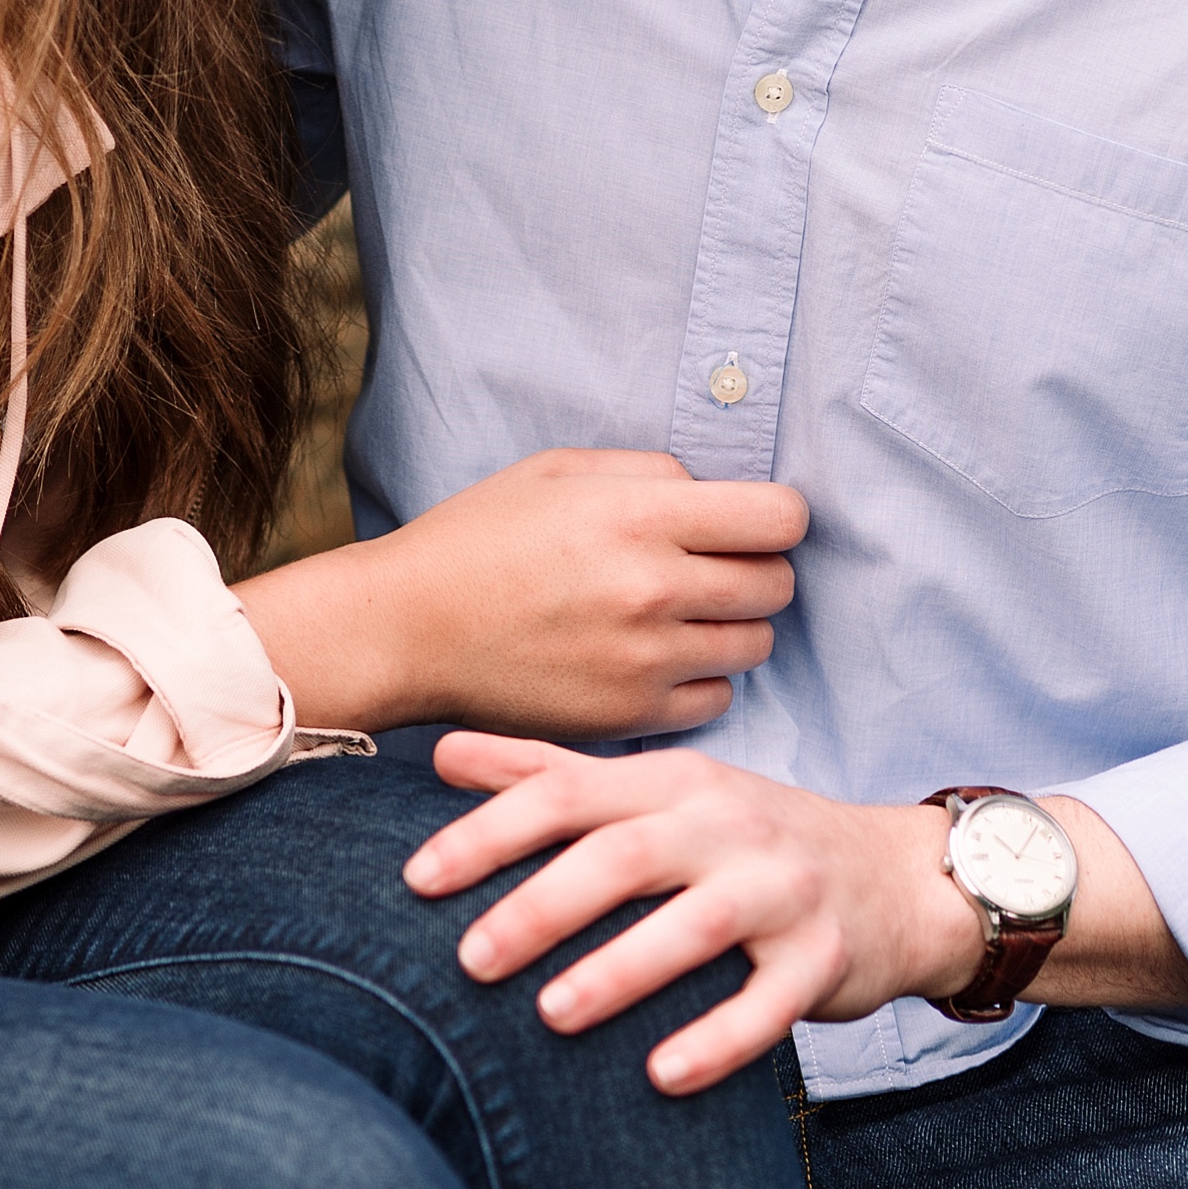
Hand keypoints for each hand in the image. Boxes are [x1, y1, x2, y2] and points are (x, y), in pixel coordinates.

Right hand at [235, 448, 804, 742]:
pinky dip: (701, 679)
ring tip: (680, 613)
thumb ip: (651, 472)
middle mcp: (653, 589)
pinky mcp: (630, 717)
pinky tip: (657, 657)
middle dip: (757, 568)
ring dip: (732, 625)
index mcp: (638, 515)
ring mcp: (644, 660)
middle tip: (711, 567)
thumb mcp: (558, 471)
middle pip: (778, 583)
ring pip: (755, 644)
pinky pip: (717, 699)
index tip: (749, 521)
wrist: (407, 629)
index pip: (780, 517)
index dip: (774, 516)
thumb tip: (720, 493)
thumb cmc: (478, 539)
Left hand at [401, 747, 1187, 1092]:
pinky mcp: (825, 958)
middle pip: (626, 854)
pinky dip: (718, 1039)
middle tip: (468, 958)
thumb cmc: (745, 837)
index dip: (491, 830)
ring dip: (621, 969)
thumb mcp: (659, 792)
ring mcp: (782, 889)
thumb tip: (442, 752)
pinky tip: (661, 1077)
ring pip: (698, 924)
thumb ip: (551, 773)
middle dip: (543, 905)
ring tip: (552, 1015)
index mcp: (674, 783)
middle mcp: (727, 824)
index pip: (570, 792)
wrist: (895, 877)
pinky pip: (771, 1003)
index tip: (416, 879)